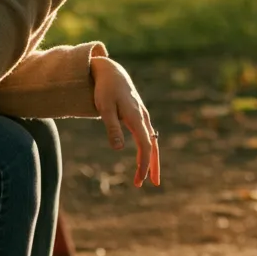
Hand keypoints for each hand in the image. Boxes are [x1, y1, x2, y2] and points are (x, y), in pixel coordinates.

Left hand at [90, 55, 159, 187]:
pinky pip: (146, 134)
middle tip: (152, 184)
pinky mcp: (138, 114)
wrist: (110, 71)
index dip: (144, 164)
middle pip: (152, 145)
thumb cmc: (105, 89)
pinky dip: (147, 147)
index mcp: (136, 116)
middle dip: (152, 165)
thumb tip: (118, 148)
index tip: (140, 180)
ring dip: (151, 158)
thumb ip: (112, 128)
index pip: (145, 145)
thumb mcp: (104, 108)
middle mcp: (142, 116)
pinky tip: (143, 156)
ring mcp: (142, 115)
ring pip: (151, 140)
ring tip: (149, 176)